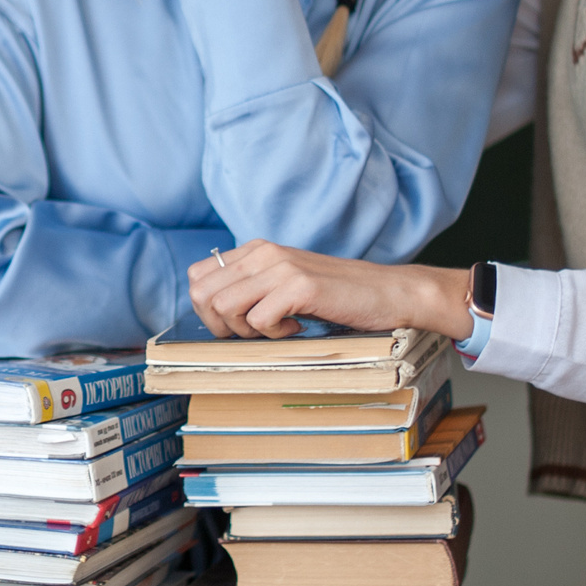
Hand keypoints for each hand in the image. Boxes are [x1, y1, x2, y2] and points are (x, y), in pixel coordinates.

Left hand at [187, 240, 471, 340]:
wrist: (387, 293)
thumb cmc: (337, 297)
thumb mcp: (285, 285)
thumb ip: (251, 290)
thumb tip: (211, 315)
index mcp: (255, 250)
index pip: (197, 278)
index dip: (208, 311)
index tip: (238, 325)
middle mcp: (263, 253)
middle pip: (203, 294)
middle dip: (222, 325)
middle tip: (257, 333)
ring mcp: (281, 267)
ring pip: (224, 307)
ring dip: (247, 331)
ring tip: (279, 329)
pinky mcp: (300, 286)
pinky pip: (258, 320)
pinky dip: (274, 335)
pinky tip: (299, 328)